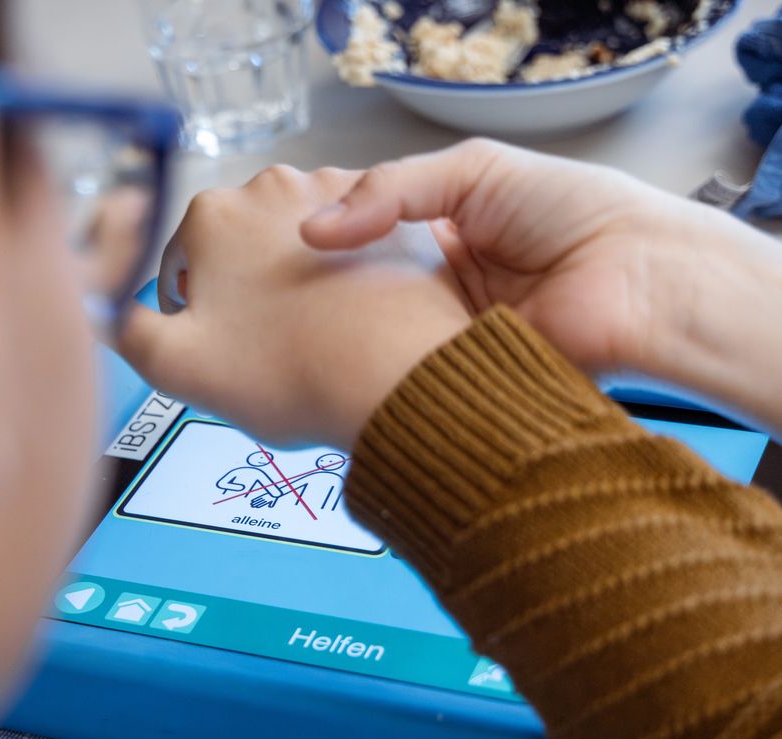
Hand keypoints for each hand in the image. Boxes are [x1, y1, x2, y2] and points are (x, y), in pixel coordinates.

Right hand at [117, 165, 470, 449]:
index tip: (217, 348)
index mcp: (210, 215)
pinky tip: (353, 320)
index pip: (182, 262)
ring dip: (296, 280)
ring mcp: (337, 193)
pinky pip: (352, 244)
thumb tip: (102, 309)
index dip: (192, 312)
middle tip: (265, 348)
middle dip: (245, 289)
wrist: (399, 380)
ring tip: (313, 336)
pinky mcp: (391, 214)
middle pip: (240, 246)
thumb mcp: (177, 364)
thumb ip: (124, 332)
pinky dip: (345, 275)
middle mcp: (270, 186)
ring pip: (295, 242)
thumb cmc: (287, 372)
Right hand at [300, 139, 781, 436]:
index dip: (332, 244)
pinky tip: (342, 367)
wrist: (640, 282)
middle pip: (368, 295)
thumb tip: (312, 231)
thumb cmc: (574, 213)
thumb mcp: (475, 171)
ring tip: (297, 331)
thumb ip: (391, 189)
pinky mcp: (461, 383)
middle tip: (282, 297)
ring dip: (352, 336)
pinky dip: (386, 375)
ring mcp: (449, 339)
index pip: (370, 243)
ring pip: (381, 341)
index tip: (286, 249)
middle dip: (332, 297)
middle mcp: (442, 290)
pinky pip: (412, 381)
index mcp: (445, 238)